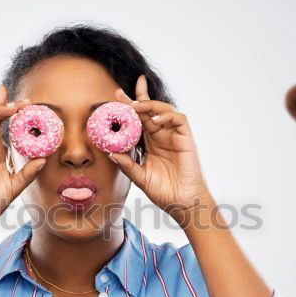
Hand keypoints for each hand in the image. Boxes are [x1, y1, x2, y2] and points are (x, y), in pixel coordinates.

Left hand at [110, 75, 212, 227]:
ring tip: (135, 107)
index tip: (115, 96)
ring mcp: (174, 136)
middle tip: (120, 93)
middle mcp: (162, 136)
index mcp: (150, 143)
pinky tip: (155, 120)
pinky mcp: (186, 138)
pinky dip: (167, 115)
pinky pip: (178, 119)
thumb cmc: (164, 192)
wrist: (183, 203)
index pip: (139, 119)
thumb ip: (127, 165)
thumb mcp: (140, 177)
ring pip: (163, 110)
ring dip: (149, 106)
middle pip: (149, 110)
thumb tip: (110, 152)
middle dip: (136, 98)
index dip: (129, 107)